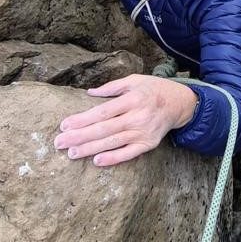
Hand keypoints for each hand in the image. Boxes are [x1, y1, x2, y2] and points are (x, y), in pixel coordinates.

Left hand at [54, 74, 198, 165]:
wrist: (180, 103)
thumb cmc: (153, 89)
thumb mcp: (135, 80)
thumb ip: (112, 87)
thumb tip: (89, 93)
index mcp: (132, 99)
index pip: (103, 111)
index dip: (83, 119)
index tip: (65, 125)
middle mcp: (137, 116)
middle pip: (104, 129)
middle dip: (80, 136)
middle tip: (60, 142)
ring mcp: (143, 132)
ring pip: (113, 142)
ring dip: (90, 149)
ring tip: (72, 153)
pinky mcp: (149, 144)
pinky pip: (129, 154)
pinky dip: (113, 158)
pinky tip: (97, 161)